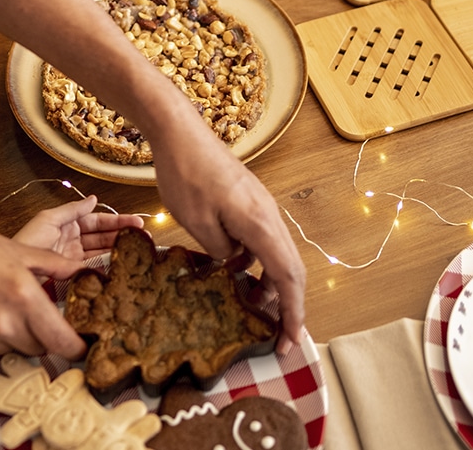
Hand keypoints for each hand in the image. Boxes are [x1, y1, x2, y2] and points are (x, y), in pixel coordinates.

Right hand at [0, 209, 90, 360]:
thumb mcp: (13, 249)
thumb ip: (52, 265)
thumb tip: (82, 270)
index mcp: (24, 296)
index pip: (63, 341)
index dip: (75, 347)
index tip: (79, 346)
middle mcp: (2, 324)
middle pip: (37, 348)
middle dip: (40, 336)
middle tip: (27, 314)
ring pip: (8, 349)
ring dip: (8, 335)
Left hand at [11, 195, 144, 259]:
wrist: (16, 269)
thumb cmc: (27, 241)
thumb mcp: (49, 219)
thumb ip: (73, 210)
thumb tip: (93, 199)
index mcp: (67, 225)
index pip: (98, 222)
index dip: (117, 221)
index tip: (136, 222)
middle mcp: (73, 242)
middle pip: (103, 237)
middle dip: (123, 235)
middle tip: (143, 236)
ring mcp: (74, 259)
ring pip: (102, 253)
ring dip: (119, 250)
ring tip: (138, 249)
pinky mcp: (73, 275)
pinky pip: (95, 268)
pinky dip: (108, 266)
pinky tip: (121, 264)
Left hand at [149, 125, 306, 355]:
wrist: (180, 132)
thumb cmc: (185, 173)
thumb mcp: (197, 223)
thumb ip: (221, 251)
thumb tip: (234, 263)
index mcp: (260, 223)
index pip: (288, 277)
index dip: (292, 313)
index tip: (289, 340)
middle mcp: (269, 216)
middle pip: (291, 269)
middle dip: (288, 306)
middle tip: (279, 337)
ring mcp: (261, 208)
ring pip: (277, 255)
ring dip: (271, 284)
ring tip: (253, 309)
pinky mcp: (249, 203)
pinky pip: (262, 241)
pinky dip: (256, 263)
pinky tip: (234, 273)